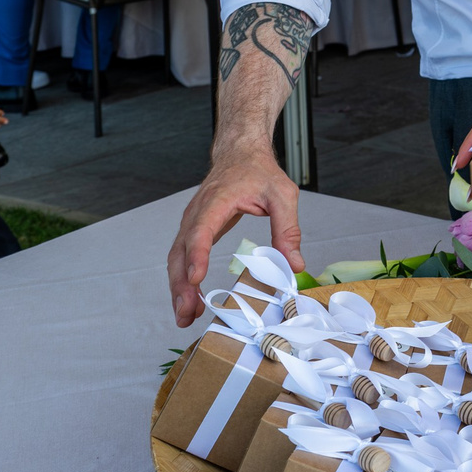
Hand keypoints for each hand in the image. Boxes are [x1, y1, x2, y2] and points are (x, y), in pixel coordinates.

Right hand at [168, 134, 302, 326]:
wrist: (239, 154)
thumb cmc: (259, 172)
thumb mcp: (283, 195)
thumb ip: (288, 229)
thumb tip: (295, 264)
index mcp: (216, 202)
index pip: (201, 230)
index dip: (197, 255)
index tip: (196, 279)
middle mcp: (197, 214)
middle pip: (181, 251)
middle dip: (181, 285)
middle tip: (186, 312)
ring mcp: (191, 223)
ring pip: (176, 259)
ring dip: (178, 288)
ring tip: (185, 316)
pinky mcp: (193, 231)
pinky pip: (181, 258)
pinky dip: (182, 281)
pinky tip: (190, 301)